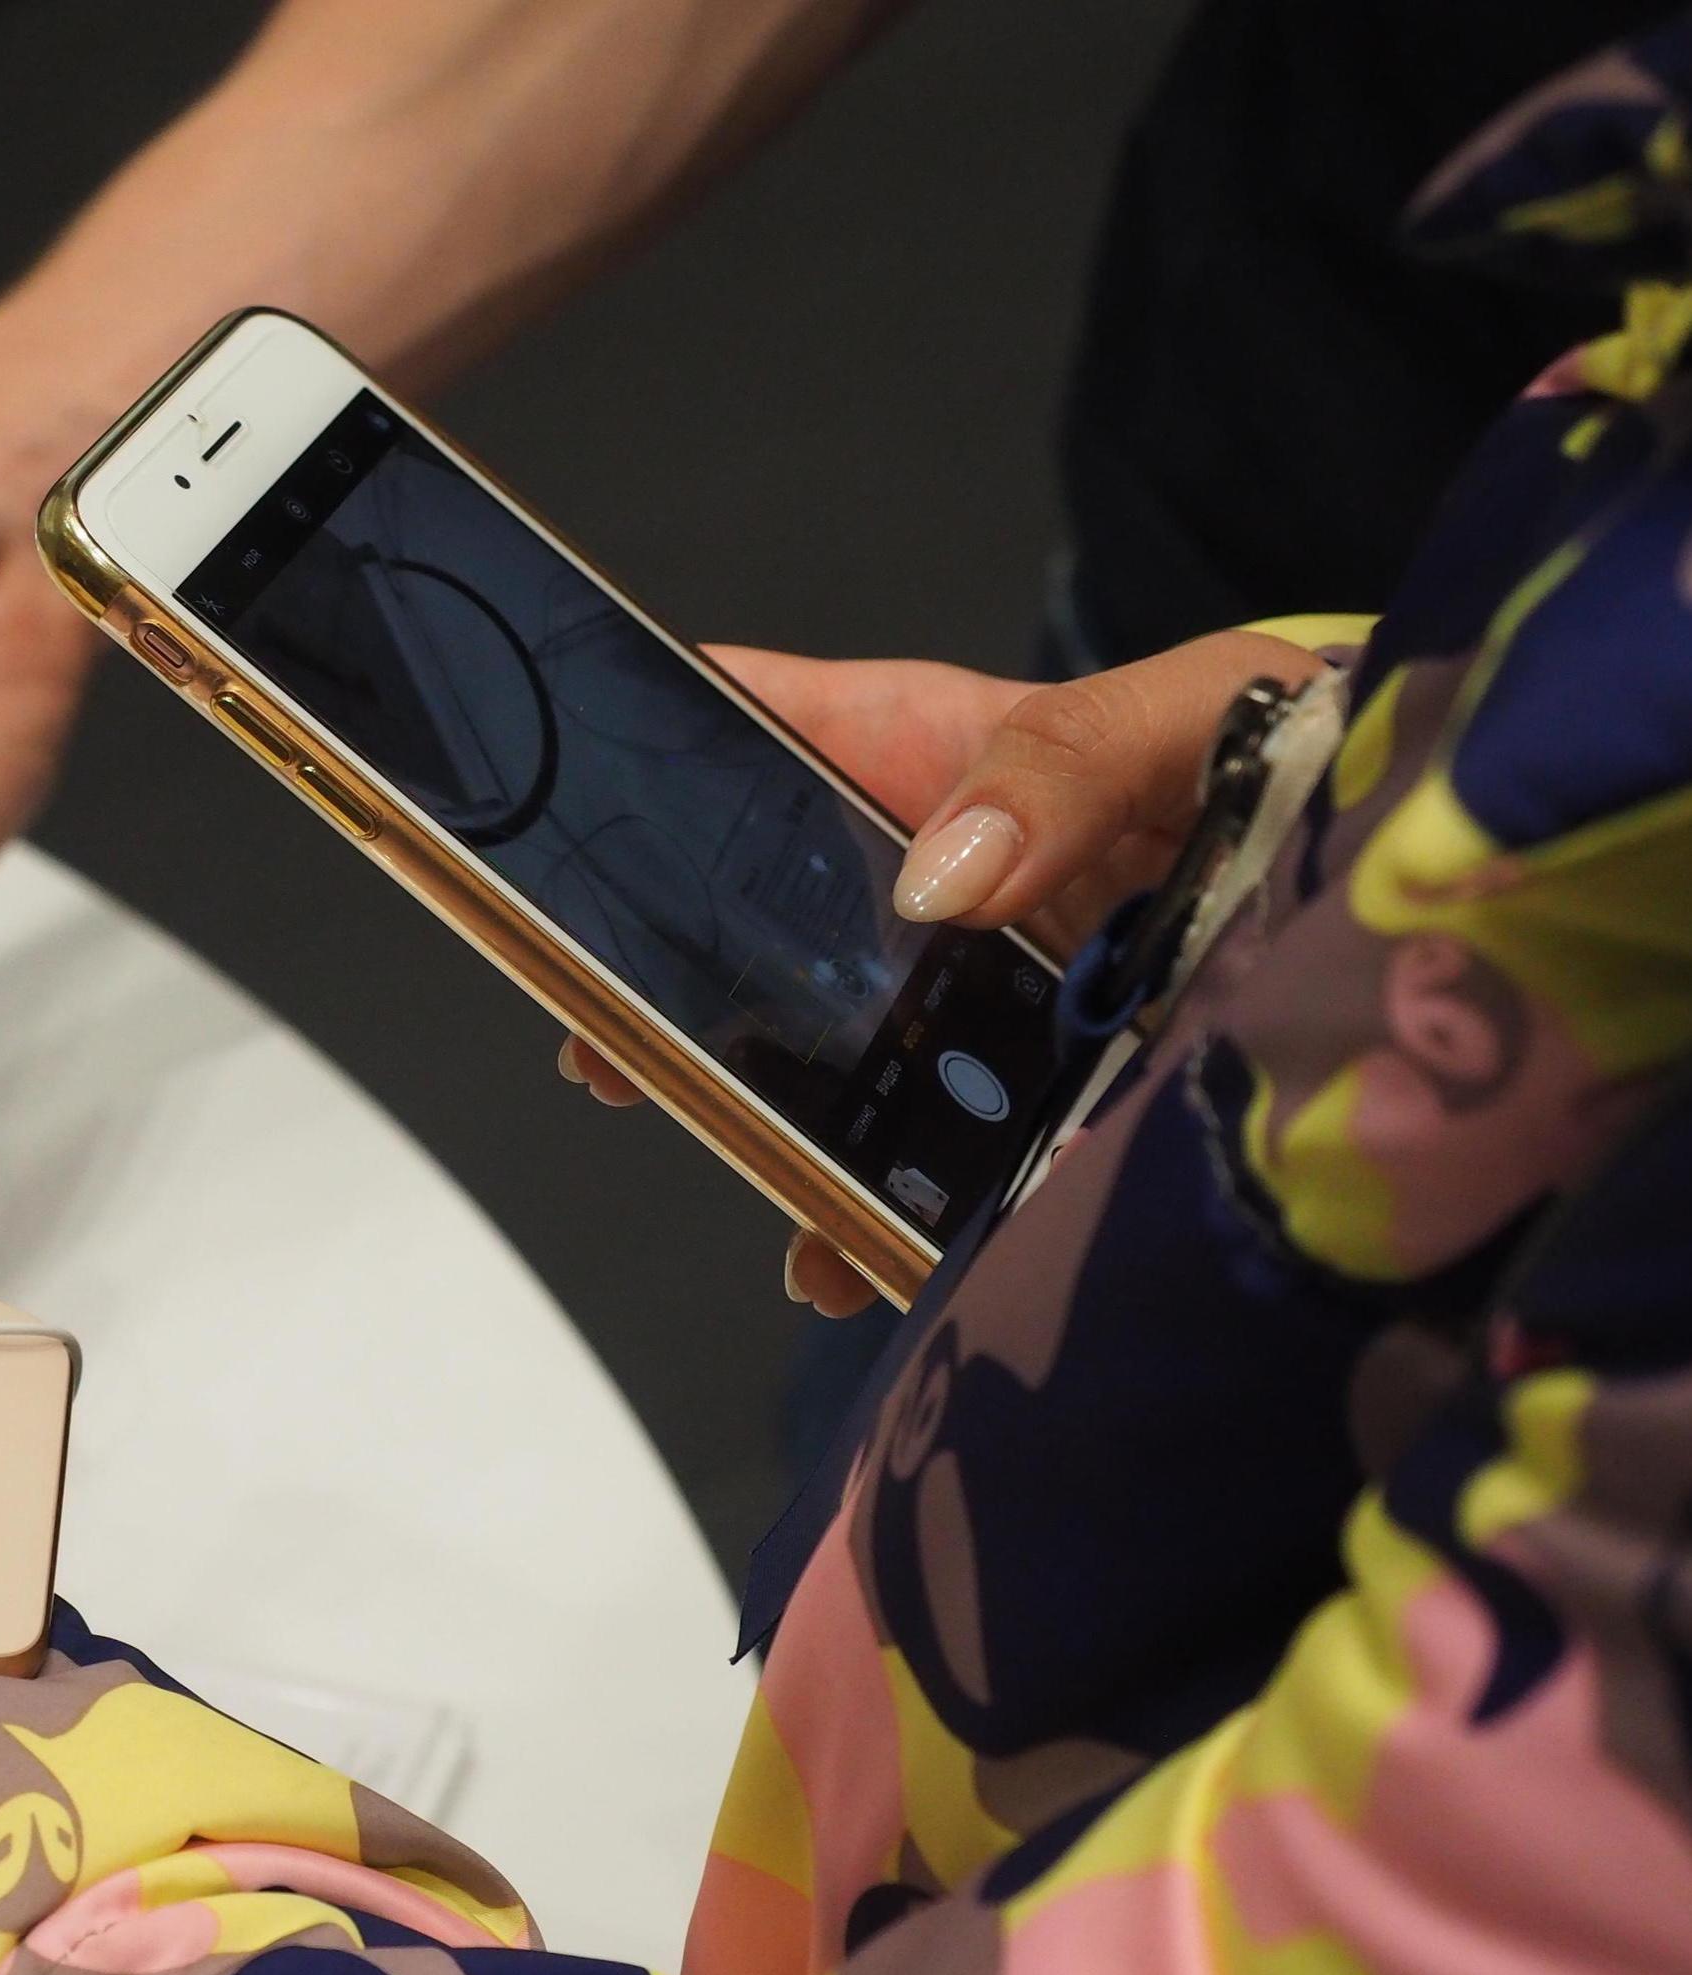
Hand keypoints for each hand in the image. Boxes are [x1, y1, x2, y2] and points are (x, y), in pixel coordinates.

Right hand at [561, 628, 1325, 1316]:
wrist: (1428, 877)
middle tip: (607, 1043)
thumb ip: (1060, 765)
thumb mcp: (1190, 712)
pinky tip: (863, 1255)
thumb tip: (939, 877)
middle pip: (753, 918)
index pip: (750, 719)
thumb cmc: (1306, 740)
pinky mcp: (1034, 1089)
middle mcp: (931, 872)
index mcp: (932, 748)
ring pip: (830, 1057)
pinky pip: (932, 1158)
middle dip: (671, 983)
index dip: (641, 749)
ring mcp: (973, 990)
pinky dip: (887, 1215)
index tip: (553, 816)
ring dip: (774, 1123)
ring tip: (749, 1173)